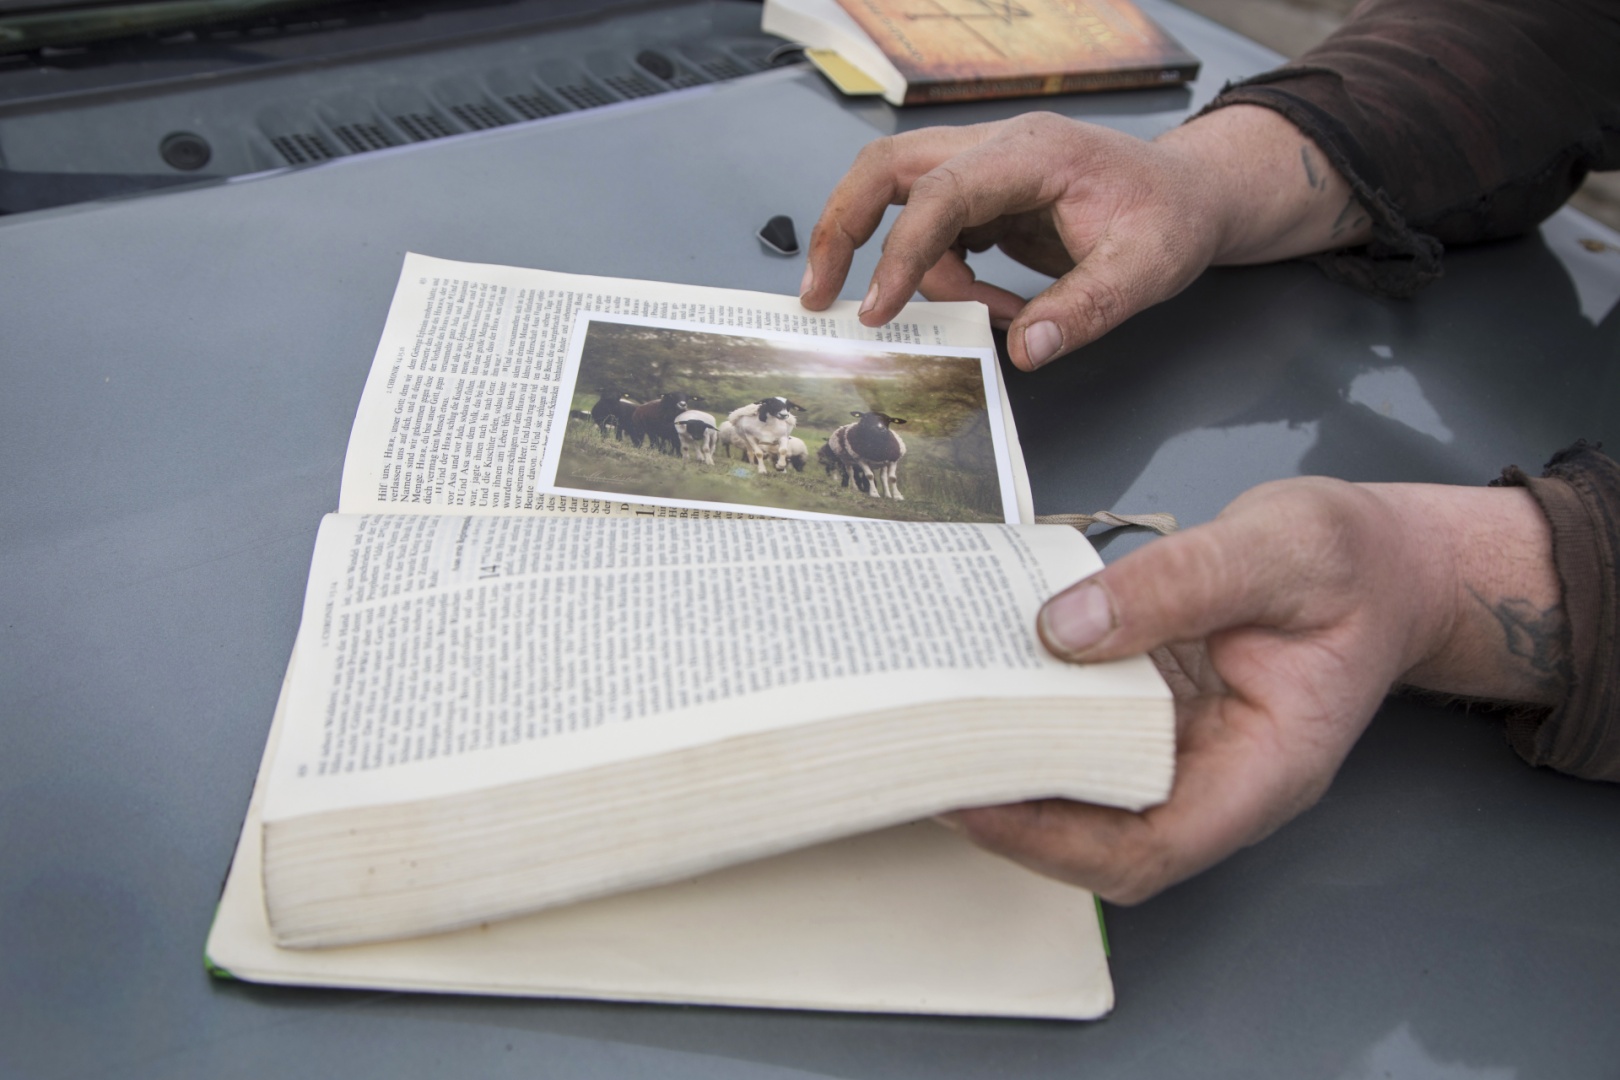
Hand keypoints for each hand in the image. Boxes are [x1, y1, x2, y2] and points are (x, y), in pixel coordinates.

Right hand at [801, 107, 1370, 369]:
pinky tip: (981, 306)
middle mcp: (997, 149)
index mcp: (1032, 153)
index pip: (940, 193)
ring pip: (896, 194)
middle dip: (842, 227)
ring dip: (889, 258)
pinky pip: (931, 228)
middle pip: (886, 168)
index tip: (877, 310)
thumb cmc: (1171, 220)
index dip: (902, 253)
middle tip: (818, 292)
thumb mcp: (1146, 270)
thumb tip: (1024, 351)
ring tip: (943, 317)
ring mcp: (985, 169)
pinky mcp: (983, 197)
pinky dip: (935, 272)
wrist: (1190, 196)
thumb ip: (1084, 311)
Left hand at [944, 478, 1562, 902]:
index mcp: (1266, 768)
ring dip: (1013, 766)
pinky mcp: (1159, 713)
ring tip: (937, 725)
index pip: (1151, 848)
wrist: (1386, 561)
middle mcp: (1220, 776)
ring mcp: (1186, 749)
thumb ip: (1175, 584)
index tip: (977, 803)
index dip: (1056, 843)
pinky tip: (984, 678)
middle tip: (928, 759)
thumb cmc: (1354, 564)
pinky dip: (1035, 713)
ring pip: (1087, 791)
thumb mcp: (1275, 548)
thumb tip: (1064, 627)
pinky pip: (1088, 732)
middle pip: (1103, 837)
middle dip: (1013, 814)